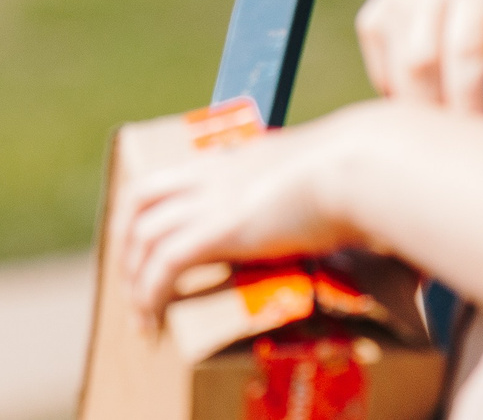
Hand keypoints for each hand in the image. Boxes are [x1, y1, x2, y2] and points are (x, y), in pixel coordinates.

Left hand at [115, 113, 365, 324]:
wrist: (357, 165)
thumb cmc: (356, 172)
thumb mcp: (317, 177)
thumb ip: (307, 192)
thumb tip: (333, 218)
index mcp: (233, 161)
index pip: (171, 177)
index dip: (151, 210)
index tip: (149, 244)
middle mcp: (213, 175)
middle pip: (140, 198)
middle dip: (125, 242)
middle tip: (132, 282)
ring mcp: (212, 200)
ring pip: (144, 235)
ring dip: (134, 280)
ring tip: (142, 317)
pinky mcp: (221, 230)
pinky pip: (164, 264)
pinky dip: (150, 294)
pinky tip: (154, 321)